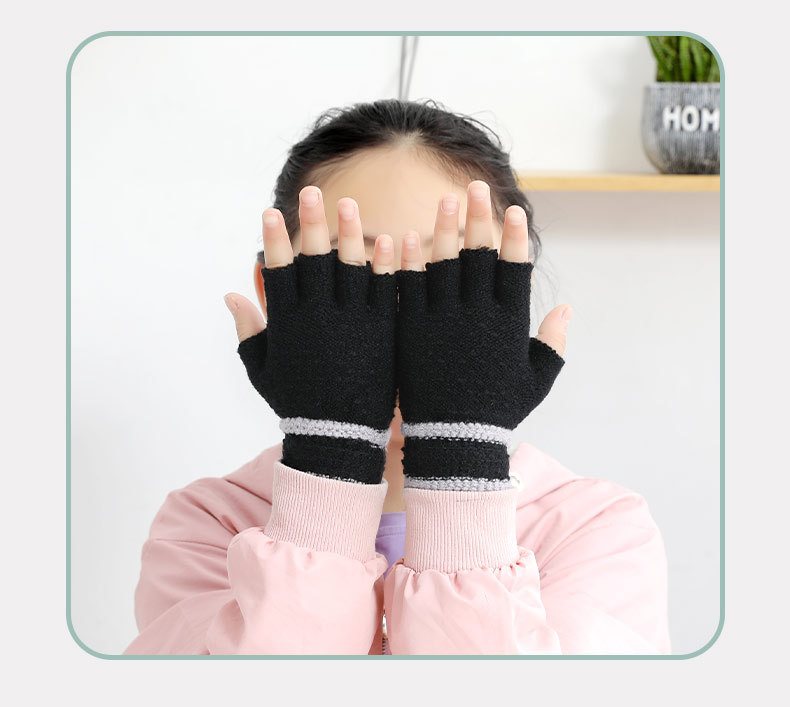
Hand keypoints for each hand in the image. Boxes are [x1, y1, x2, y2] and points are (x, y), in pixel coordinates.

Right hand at [225, 186, 397, 483]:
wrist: (340, 440)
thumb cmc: (299, 407)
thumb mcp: (264, 372)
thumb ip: (248, 332)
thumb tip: (231, 295)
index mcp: (288, 325)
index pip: (278, 272)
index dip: (273, 241)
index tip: (270, 211)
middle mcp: (318, 318)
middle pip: (314, 260)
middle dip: (311, 223)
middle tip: (311, 192)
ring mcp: (353, 323)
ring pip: (351, 268)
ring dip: (349, 233)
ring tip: (348, 203)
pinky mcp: (382, 332)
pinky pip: (385, 291)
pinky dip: (387, 266)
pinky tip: (392, 240)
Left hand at [396, 180, 571, 489]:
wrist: (451, 440)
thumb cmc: (495, 412)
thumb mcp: (535, 381)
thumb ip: (553, 344)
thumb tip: (567, 308)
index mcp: (509, 324)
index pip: (514, 269)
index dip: (514, 238)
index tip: (514, 210)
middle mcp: (477, 315)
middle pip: (479, 255)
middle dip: (479, 218)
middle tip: (477, 187)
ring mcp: (442, 320)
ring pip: (444, 263)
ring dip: (445, 229)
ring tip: (447, 200)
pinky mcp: (412, 330)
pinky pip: (410, 288)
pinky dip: (408, 263)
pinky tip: (404, 238)